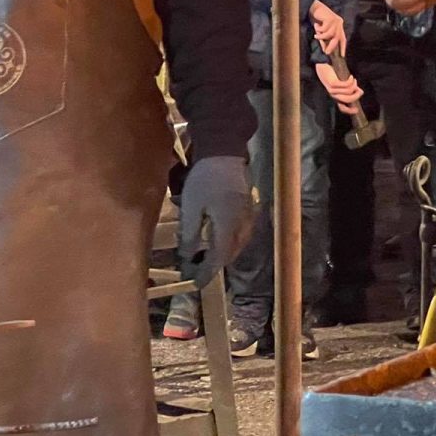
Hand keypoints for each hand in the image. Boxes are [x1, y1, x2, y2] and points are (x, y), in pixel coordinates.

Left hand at [178, 156, 252, 287]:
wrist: (225, 152)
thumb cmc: (205, 179)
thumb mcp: (191, 207)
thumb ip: (190, 233)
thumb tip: (187, 256)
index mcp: (228, 226)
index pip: (219, 258)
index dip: (207, 272)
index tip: (196, 283)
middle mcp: (242, 225)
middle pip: (231, 253)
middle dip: (216, 265)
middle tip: (199, 271)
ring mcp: (248, 216)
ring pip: (239, 244)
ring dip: (225, 254)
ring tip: (208, 258)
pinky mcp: (249, 207)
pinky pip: (242, 233)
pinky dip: (231, 242)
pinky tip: (221, 239)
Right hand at [308, 0, 345, 57]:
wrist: (315, 7)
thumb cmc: (318, 19)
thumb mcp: (322, 30)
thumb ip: (325, 37)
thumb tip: (325, 49)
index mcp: (339, 26)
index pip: (343, 39)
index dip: (343, 47)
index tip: (342, 55)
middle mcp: (339, 24)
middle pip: (337, 38)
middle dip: (332, 46)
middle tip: (326, 52)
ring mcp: (336, 21)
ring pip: (330, 34)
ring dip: (322, 37)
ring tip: (316, 35)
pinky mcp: (331, 19)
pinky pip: (325, 29)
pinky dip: (319, 30)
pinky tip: (316, 25)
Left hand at [315, 60, 364, 114]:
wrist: (322, 65)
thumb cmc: (332, 73)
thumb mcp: (342, 82)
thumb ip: (350, 88)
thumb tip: (360, 91)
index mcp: (334, 96)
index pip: (341, 108)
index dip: (349, 111)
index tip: (357, 110)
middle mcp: (333, 95)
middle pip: (348, 100)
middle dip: (356, 95)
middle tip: (359, 89)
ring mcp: (332, 90)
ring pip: (349, 91)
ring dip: (354, 85)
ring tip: (353, 80)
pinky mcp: (333, 83)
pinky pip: (346, 85)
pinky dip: (351, 81)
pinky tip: (351, 77)